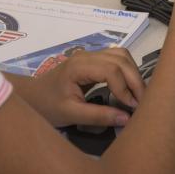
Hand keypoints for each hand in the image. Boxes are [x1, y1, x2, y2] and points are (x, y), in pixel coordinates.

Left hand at [14, 48, 145, 127]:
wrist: (32, 96)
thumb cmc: (48, 106)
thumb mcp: (71, 114)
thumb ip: (98, 116)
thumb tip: (127, 118)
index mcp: (78, 66)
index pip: (111, 70)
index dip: (125, 88)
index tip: (132, 107)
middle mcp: (87, 56)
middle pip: (120, 59)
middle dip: (135, 80)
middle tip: (142, 102)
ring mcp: (91, 56)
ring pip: (121, 55)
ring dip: (133, 73)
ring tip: (138, 95)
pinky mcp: (94, 61)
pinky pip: (117, 59)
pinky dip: (128, 71)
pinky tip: (129, 88)